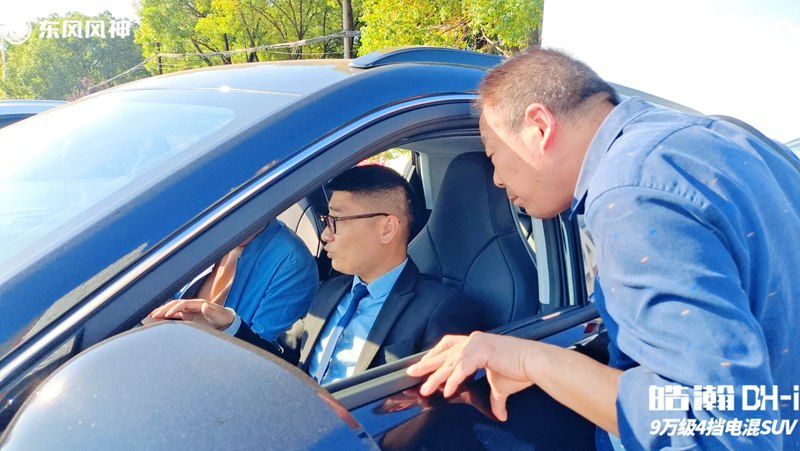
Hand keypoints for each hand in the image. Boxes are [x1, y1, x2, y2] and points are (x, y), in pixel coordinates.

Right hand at [147, 299, 234, 329]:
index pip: (183, 304)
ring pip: (173, 308)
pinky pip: (175, 314)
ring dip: (163, 311)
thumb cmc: (222, 318)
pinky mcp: (188, 316)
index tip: (167, 313)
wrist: (226, 321)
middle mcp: (192, 305)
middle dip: (164, 308)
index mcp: (198, 303)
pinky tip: (158, 318)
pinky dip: (167, 315)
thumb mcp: (218, 316)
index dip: (175, 308)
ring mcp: (189, 310)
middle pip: (175, 305)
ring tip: (151, 314)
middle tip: (153, 314)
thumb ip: (211, 311)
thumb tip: (205, 305)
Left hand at [406, 332, 539, 420]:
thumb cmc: (520, 370)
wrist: (534, 363)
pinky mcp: (482, 352)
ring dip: (436, 377)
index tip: (423, 364)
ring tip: (426, 389)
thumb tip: (499, 414)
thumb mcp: (501, 387)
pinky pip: (462, 368)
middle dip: (427, 364)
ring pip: (450, 362)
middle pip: (444, 354)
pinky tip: (446, 391)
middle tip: (412, 373)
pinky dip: (453, 380)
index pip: (449, 346)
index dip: (435, 355)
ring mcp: (477, 344)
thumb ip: (495, 399)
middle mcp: (474, 340)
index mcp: (476, 343)